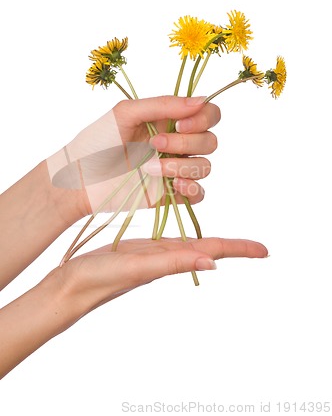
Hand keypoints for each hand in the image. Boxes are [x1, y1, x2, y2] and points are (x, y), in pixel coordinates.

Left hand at [47, 96, 220, 213]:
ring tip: (149, 168)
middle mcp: (177, 144)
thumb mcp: (126, 112)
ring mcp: (176, 169)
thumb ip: (164, 104)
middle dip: (186, 142)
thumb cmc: (97, 141)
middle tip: (154, 143)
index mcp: (169, 121)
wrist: (80, 179)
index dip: (203, 118)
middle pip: (210, 141)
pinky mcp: (171, 194)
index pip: (208, 114)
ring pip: (205, 166)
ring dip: (182, 166)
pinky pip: (199, 192)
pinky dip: (192, 188)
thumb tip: (202, 99)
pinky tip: (173, 185)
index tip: (180, 124)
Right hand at [57, 237, 267, 311]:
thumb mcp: (139, 268)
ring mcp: (152, 254)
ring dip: (211, 241)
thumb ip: (172, 264)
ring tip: (228, 242)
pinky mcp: (136, 249)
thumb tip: (213, 264)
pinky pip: (168, 239)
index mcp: (171, 260)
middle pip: (206, 248)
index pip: (212, 251)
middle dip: (232, 247)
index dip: (239, 249)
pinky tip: (182, 233)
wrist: (69, 286)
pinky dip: (181, 232)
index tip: (265, 250)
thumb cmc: (100, 279)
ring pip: (189, 244)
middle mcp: (166, 257)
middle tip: (256, 248)